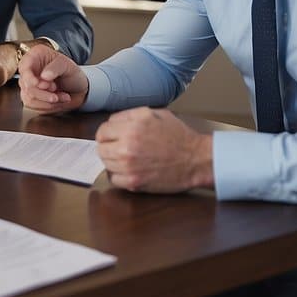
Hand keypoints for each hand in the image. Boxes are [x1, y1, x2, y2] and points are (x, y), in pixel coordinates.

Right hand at [19, 46, 88, 113]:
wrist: (79, 89)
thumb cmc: (72, 73)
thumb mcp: (67, 65)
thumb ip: (56, 68)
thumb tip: (44, 76)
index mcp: (35, 56)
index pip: (24, 67)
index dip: (29, 78)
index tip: (39, 84)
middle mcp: (29, 70)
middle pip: (26, 85)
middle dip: (43, 92)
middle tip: (55, 88)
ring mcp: (28, 84)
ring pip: (29, 98)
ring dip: (48, 101)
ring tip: (62, 96)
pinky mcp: (30, 97)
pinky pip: (33, 106)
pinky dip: (48, 106)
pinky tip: (58, 100)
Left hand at [95, 107, 212, 192]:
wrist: (196, 159)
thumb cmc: (179, 136)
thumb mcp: (155, 114)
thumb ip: (130, 115)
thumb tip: (113, 122)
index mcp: (132, 126)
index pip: (102, 131)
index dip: (108, 134)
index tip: (113, 137)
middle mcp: (127, 145)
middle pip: (100, 148)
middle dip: (109, 147)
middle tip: (120, 148)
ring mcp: (129, 166)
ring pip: (105, 163)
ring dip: (113, 161)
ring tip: (128, 159)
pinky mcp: (134, 182)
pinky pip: (113, 179)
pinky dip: (119, 175)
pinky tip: (130, 170)